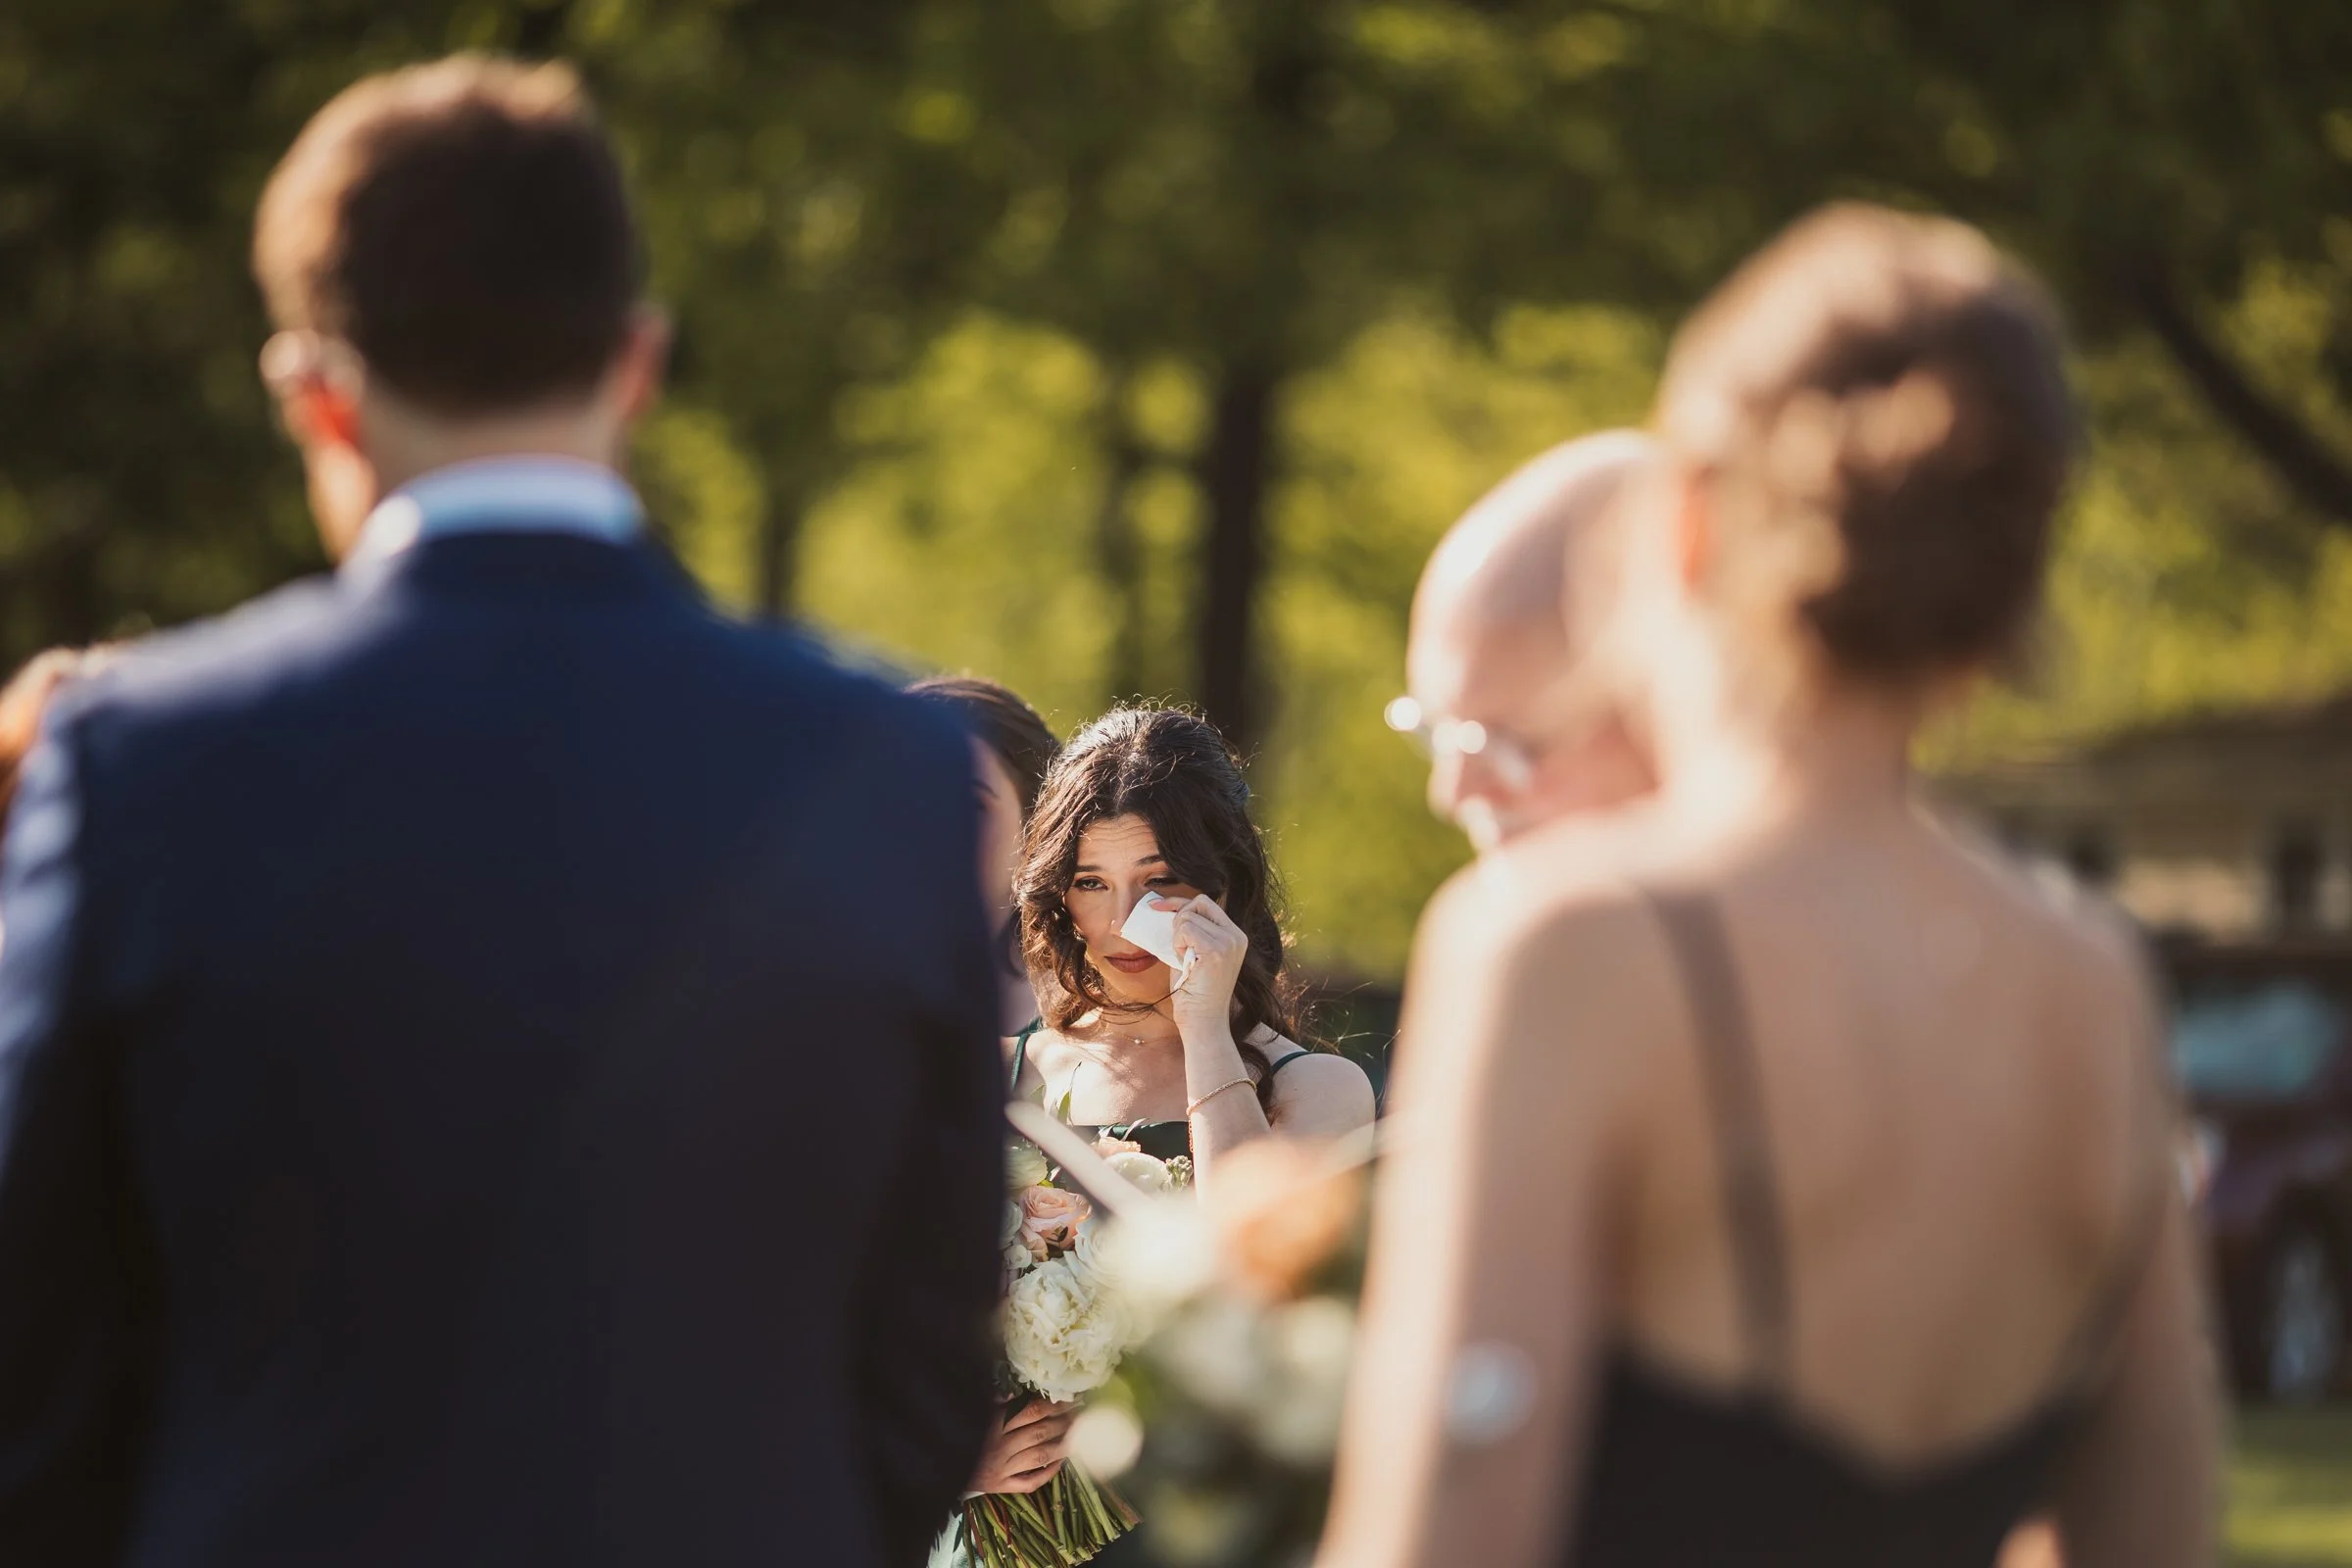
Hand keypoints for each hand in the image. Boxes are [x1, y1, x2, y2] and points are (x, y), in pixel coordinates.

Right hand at [967, 1399, 1074, 1494]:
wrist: (940, 1466)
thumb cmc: (959, 1430)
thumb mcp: (973, 1410)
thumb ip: (994, 1400)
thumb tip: (1014, 1390)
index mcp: (994, 1424)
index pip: (1031, 1411)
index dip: (1054, 1405)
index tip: (1070, 1400)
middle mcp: (1001, 1447)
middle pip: (1040, 1432)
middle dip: (1063, 1422)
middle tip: (1080, 1415)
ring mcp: (1002, 1469)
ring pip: (1040, 1456)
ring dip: (1062, 1445)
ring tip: (1077, 1436)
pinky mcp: (1001, 1486)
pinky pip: (1029, 1482)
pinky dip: (1047, 1473)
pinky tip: (1060, 1463)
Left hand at [1159, 894, 1248, 1043]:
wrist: (1202, 1022)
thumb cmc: (1194, 993)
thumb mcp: (1193, 954)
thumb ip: (1190, 932)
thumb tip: (1166, 910)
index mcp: (1235, 935)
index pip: (1206, 903)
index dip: (1180, 902)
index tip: (1158, 907)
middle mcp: (1236, 936)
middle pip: (1199, 902)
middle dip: (1177, 915)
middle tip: (1174, 942)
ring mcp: (1229, 942)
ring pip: (1188, 917)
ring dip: (1177, 938)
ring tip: (1185, 960)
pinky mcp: (1217, 950)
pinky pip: (1185, 929)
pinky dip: (1177, 944)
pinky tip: (1184, 962)